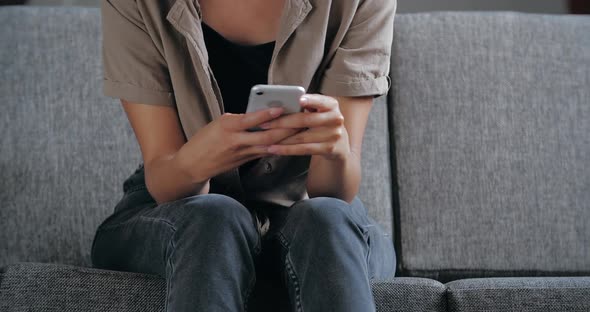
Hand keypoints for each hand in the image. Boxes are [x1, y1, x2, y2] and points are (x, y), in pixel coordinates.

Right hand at [175, 107, 301, 182]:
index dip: (266, 115)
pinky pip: (264, 152)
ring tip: (299, 130)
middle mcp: (236, 140)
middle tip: (299, 121)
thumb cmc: (205, 140)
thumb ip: (239, 120)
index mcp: (227, 126)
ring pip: (268, 146)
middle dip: (284, 129)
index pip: (250, 119)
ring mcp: (241, 153)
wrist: (193, 164)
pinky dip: (277, 146)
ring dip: (285, 139)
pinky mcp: (244, 161)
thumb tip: (260, 115)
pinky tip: (289, 142)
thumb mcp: (218, 124)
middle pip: (265, 136)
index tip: (281, 108)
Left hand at [258, 94, 350, 160]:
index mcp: (332, 105)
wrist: (340, 143)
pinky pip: (303, 149)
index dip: (310, 100)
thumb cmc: (322, 122)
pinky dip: (287, 150)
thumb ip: (308, 106)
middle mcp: (335, 119)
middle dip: (282, 122)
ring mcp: (333, 135)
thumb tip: (281, 106)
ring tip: (266, 138)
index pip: (320, 100)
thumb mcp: (320, 110)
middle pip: (305, 120)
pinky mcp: (328, 149)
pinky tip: (275, 149)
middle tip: (265, 123)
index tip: (299, 100)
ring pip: (301, 137)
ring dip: (281, 139)